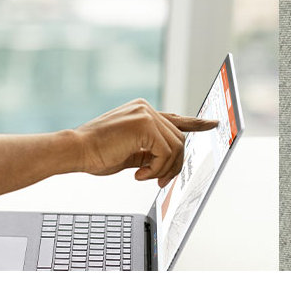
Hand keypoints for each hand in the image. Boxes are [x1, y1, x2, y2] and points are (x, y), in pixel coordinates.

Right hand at [73, 99, 217, 186]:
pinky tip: (139, 174)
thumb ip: (149, 151)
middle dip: (173, 165)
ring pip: (176, 147)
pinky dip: (157, 169)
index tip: (213, 124)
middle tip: (160, 181)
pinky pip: (166, 153)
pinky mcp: (146, 125)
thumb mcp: (129, 153)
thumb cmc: (96, 153)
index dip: (196, 123)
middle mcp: (146, 108)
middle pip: (179, 139)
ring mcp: (146, 114)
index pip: (174, 118)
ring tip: (144, 176)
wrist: (76, 151)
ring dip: (164, 169)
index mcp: (142, 112)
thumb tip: (167, 161)